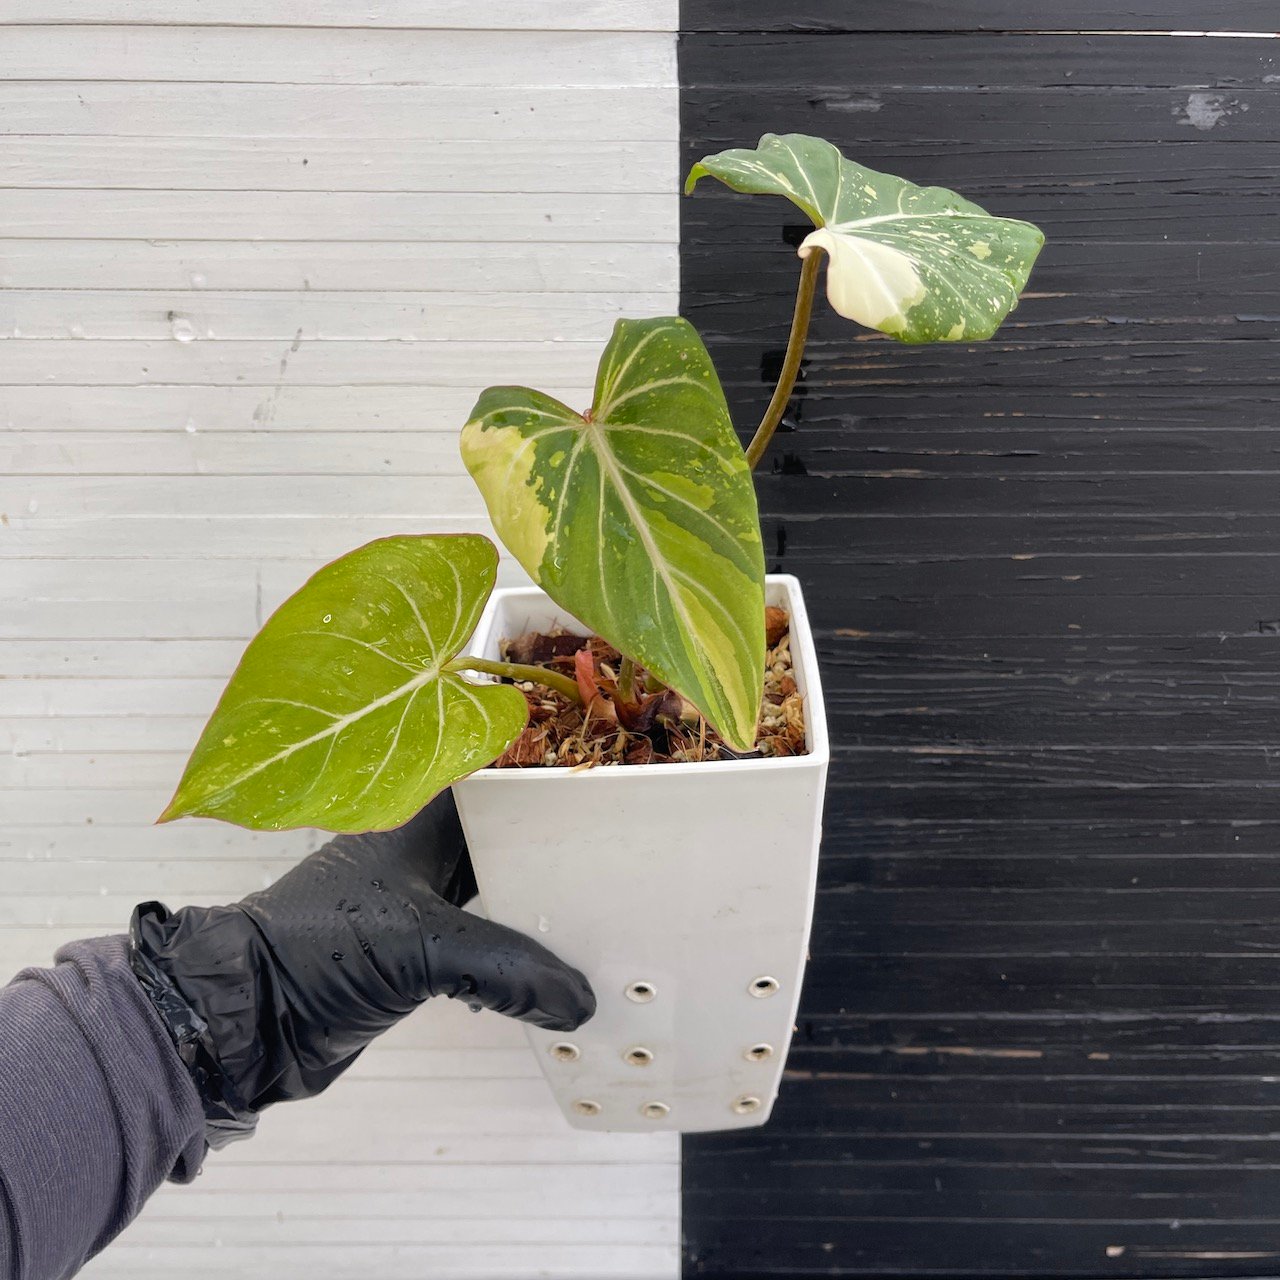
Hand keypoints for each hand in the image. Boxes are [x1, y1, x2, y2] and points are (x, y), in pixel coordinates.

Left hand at [130, 793, 593, 1132]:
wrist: (245, 1020)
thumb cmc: (312, 948)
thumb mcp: (419, 945)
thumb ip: (505, 966)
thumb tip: (578, 996)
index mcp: (417, 816)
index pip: (497, 779)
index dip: (547, 779)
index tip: (607, 787)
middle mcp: (421, 850)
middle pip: (506, 837)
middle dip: (555, 851)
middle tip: (620, 859)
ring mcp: (417, 901)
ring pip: (496, 890)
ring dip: (536, 908)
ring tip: (600, 915)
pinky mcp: (415, 953)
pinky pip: (484, 943)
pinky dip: (515, 955)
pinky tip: (550, 970)